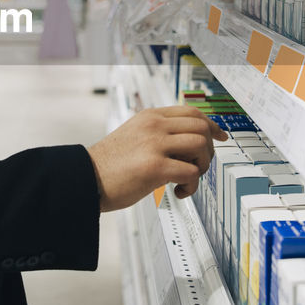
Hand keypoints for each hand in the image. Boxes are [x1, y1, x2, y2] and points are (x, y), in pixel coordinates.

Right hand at [88, 106, 227, 211]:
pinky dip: (192, 186)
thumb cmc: (108, 165)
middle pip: (201, 128)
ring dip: (202, 166)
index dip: (211, 125)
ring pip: (200, 146)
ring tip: (186, 178)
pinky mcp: (154, 167)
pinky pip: (191, 172)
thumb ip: (157, 133)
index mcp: (150, 116)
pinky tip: (178, 192)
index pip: (191, 112)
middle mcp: (154, 126)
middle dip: (208, 150)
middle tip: (198, 167)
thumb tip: (187, 143)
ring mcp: (154, 144)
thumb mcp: (134, 135)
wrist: (84, 179)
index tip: (220, 137)